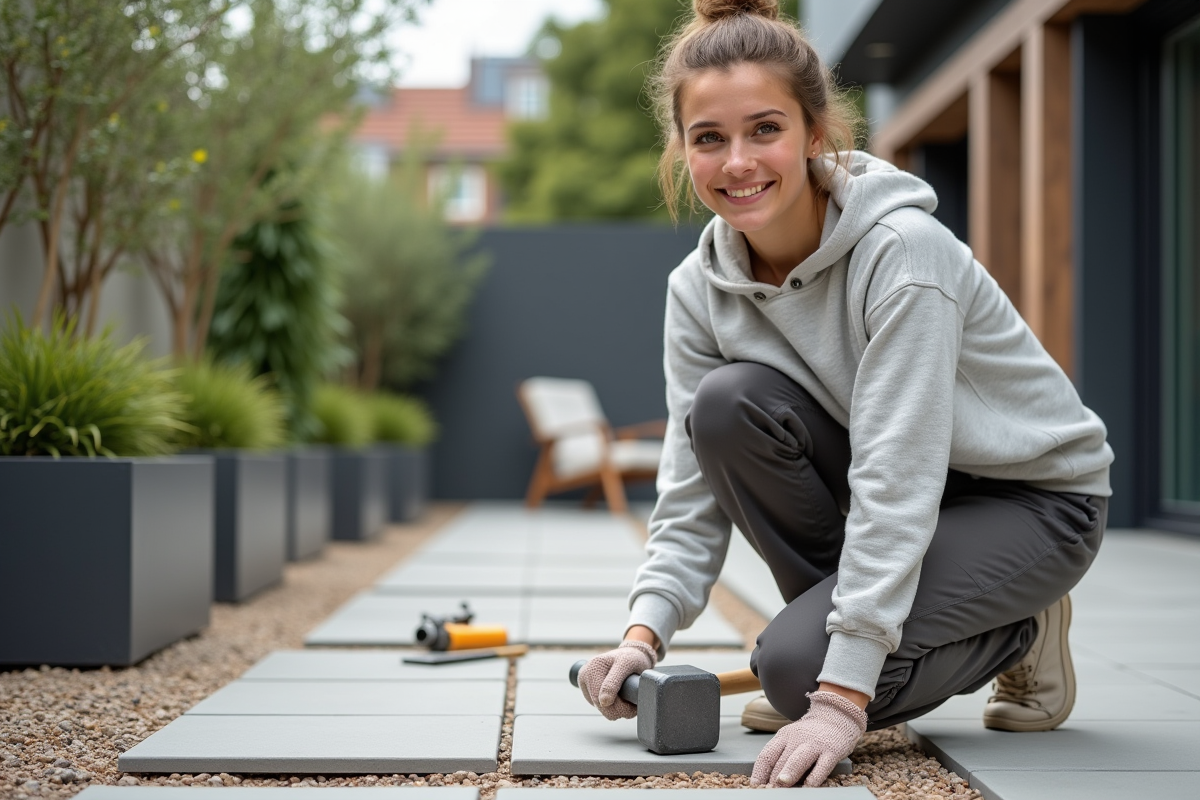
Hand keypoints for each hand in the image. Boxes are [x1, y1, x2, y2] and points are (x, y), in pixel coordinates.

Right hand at [577, 639, 656, 719]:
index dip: (620, 709)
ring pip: (600, 708)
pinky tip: (619, 697)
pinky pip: (600, 706)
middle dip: (618, 710)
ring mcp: (585, 683)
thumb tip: (603, 702)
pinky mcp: (588, 690)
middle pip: (600, 706)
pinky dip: (611, 706)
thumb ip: (613, 683)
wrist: (631, 654)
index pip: (601, 700)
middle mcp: (585, 675)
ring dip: (615, 708)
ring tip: (627, 698)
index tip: (634, 708)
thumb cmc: (631, 658)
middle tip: (633, 706)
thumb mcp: (625, 665)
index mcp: (592, 668)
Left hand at [750, 690, 866, 786]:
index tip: (755, 785)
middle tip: (769, 791)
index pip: (766, 755)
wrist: (836, 717)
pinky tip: (808, 786)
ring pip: (798, 760)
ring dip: (789, 773)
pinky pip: (822, 766)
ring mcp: (814, 744)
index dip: (759, 772)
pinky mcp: (831, 751)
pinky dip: (814, 778)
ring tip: (781, 784)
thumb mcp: (791, 739)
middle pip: (780, 760)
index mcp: (783, 736)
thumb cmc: (810, 735)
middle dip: (773, 778)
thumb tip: (769, 781)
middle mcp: (797, 739)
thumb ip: (781, 756)